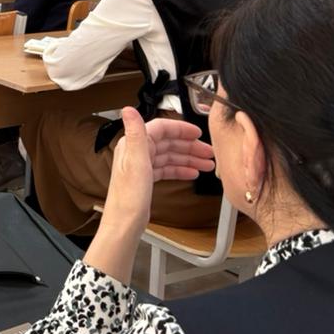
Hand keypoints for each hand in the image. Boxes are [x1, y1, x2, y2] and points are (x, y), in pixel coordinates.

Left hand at [106, 108, 215, 228]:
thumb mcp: (136, 162)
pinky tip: (191, 173)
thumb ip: (136, 134)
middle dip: (190, 146)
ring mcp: (141, 166)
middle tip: (209, 152)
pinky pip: (166, 169)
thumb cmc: (128, 197)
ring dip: (188, 158)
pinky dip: (180, 169)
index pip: (161, 128)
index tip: (198, 133)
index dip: (180, 129)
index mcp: (133, 144)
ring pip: (169, 156)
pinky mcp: (145, 179)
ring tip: (207, 165)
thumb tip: (128, 109)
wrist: (124, 224)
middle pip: (167, 142)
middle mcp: (136, 152)